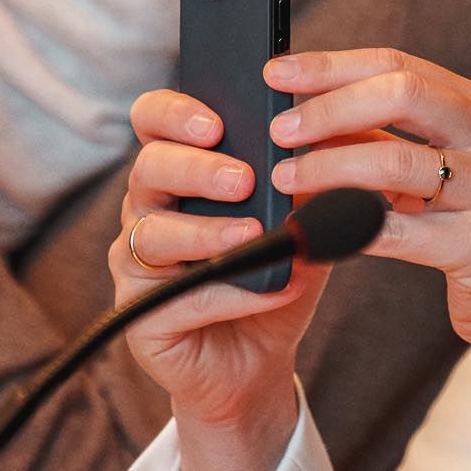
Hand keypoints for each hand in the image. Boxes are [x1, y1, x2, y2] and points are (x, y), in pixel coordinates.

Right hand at [114, 90, 327, 436]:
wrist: (260, 358)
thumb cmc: (273, 272)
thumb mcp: (299, 216)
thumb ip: (304, 177)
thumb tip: (333, 140)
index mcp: (179, 167)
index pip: (153, 119)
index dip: (174, 112)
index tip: (217, 122)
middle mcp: (147, 207)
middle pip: (149, 167)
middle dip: (198, 169)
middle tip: (245, 180)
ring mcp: (137, 261)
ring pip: (154, 232)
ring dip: (208, 232)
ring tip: (254, 235)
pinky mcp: (140, 314)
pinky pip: (179, 297)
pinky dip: (232, 292)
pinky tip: (274, 288)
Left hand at [262, 47, 470, 392]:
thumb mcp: (443, 171)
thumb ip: (385, 139)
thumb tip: (307, 115)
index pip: (400, 65)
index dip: (333, 65)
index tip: (279, 72)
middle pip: (402, 96)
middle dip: (329, 107)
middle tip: (280, 129)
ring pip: (396, 162)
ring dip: (328, 167)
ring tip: (286, 176)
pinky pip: (398, 231)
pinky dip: (346, 229)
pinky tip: (312, 233)